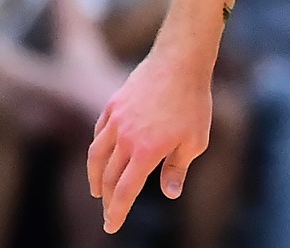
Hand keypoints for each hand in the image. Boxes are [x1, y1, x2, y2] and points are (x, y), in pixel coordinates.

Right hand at [87, 48, 213, 233]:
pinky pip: (100, 132)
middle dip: (106, 199)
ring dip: (95, 176)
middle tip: (108, 212)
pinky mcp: (113, 104)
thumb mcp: (194, 141)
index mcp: (146, 151)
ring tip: (97, 189)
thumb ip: (177, 168)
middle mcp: (125, 138)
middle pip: (107, 177)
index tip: (111, 226)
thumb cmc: (194, 103)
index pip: (124, 191)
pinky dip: (98, 148)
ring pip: (96, 155)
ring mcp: (116, 120)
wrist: (181, 62)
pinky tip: (102, 154)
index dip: (117, 212)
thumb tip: (169, 194)